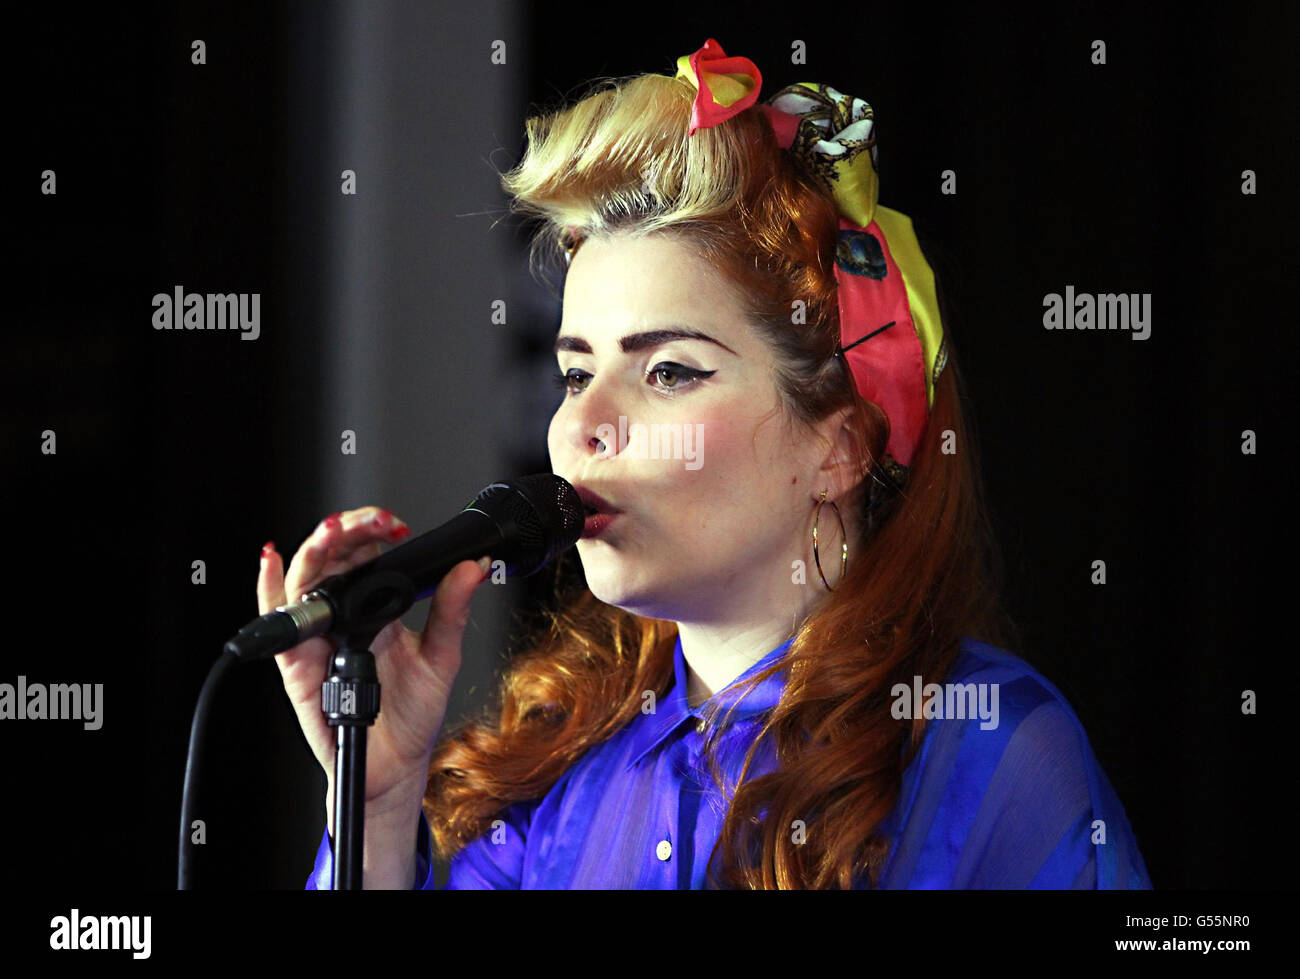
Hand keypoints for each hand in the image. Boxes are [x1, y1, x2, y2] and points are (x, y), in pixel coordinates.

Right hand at [257, 506, 488, 816]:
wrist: (395, 766)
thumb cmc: (412, 715)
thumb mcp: (441, 657)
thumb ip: (452, 611)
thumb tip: (473, 569)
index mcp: (376, 609)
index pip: (366, 555)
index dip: (374, 532)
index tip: (396, 525)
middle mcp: (343, 618)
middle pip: (332, 560)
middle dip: (347, 531)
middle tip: (372, 522)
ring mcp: (318, 639)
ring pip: (303, 582)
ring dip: (314, 551)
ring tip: (332, 531)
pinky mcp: (297, 665)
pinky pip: (278, 624)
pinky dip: (268, 589)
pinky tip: (271, 562)